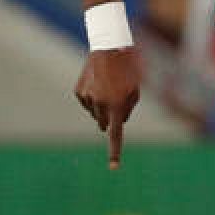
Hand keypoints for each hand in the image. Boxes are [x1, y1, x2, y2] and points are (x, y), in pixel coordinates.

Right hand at [74, 47, 141, 168]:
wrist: (109, 48)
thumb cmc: (128, 68)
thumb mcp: (136, 89)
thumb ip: (129, 108)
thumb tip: (118, 124)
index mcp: (117, 106)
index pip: (116, 135)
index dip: (115, 152)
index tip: (113, 167)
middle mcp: (100, 105)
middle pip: (105, 124)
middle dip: (111, 119)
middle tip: (117, 100)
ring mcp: (87, 99)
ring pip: (95, 113)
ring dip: (102, 106)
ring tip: (109, 86)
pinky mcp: (78, 92)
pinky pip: (87, 102)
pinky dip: (93, 97)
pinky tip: (98, 83)